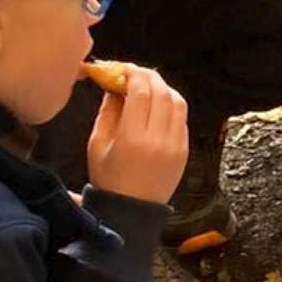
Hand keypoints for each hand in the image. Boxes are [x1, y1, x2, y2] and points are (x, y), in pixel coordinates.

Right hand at [85, 62, 189, 204]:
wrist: (132, 212)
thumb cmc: (109, 179)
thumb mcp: (97, 145)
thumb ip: (108, 112)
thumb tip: (115, 86)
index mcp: (133, 138)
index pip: (140, 92)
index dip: (132, 74)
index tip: (123, 68)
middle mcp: (158, 140)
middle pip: (161, 92)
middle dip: (148, 76)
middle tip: (135, 73)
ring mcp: (175, 145)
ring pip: (177, 102)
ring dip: (163, 88)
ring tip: (148, 86)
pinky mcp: (184, 150)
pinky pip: (182, 118)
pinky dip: (172, 104)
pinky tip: (158, 104)